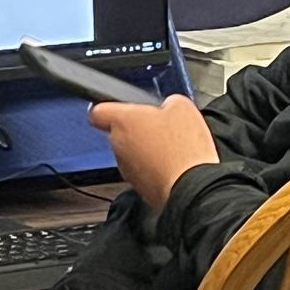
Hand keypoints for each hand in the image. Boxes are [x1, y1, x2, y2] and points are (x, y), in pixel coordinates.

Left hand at [88, 95, 216, 211]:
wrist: (191, 186)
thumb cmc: (182, 148)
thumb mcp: (182, 106)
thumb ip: (167, 102)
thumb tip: (168, 107)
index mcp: (123, 121)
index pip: (98, 112)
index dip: (107, 108)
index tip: (116, 109)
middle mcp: (119, 145)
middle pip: (121, 133)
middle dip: (140, 130)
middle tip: (163, 128)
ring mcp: (127, 169)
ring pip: (133, 154)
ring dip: (149, 150)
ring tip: (174, 149)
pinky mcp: (139, 187)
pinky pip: (144, 172)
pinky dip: (156, 168)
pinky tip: (176, 165)